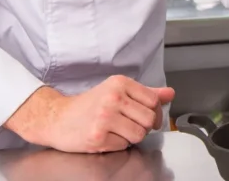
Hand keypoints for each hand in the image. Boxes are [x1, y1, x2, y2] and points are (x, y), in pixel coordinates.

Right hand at [4, 76, 174, 152]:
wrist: (57, 118)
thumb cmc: (89, 105)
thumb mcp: (117, 91)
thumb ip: (146, 93)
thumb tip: (170, 93)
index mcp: (120, 83)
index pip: (154, 101)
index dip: (155, 112)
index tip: (148, 116)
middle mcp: (113, 98)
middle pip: (149, 119)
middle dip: (143, 126)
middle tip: (128, 124)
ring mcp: (105, 117)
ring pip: (139, 134)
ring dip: (131, 137)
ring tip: (117, 130)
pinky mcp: (97, 136)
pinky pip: (124, 146)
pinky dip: (118, 144)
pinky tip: (106, 136)